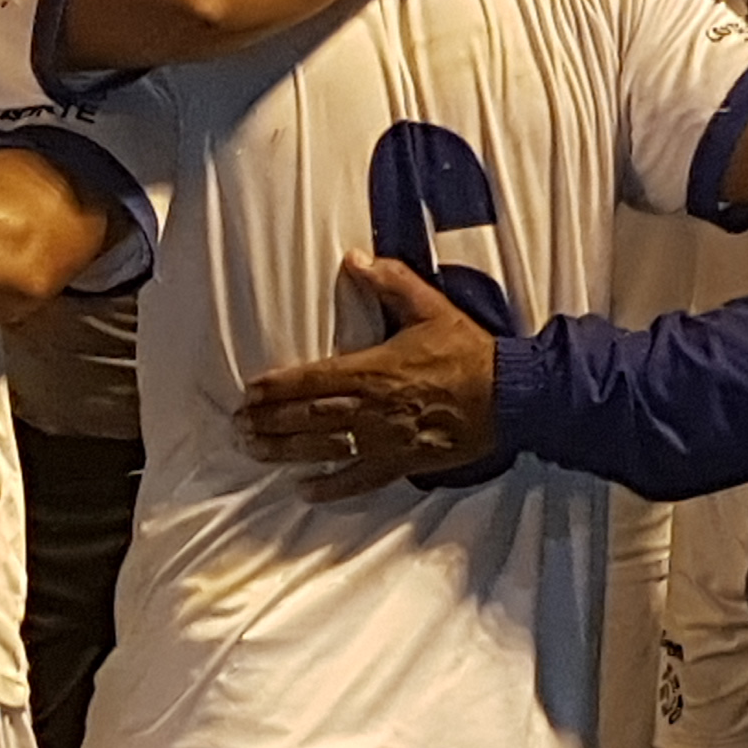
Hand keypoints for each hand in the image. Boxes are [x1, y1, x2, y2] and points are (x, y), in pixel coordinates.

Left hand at [233, 254, 502, 499]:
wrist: (509, 395)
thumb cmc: (468, 351)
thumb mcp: (430, 307)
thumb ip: (390, 281)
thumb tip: (355, 258)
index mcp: (373, 370)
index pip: (312, 379)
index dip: (277, 387)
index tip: (248, 392)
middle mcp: (371, 408)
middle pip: (308, 417)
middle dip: (269, 421)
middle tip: (238, 426)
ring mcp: (384, 439)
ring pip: (324, 448)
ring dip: (286, 451)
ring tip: (254, 451)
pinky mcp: (402, 462)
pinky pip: (360, 478)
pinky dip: (331, 486)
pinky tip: (304, 489)